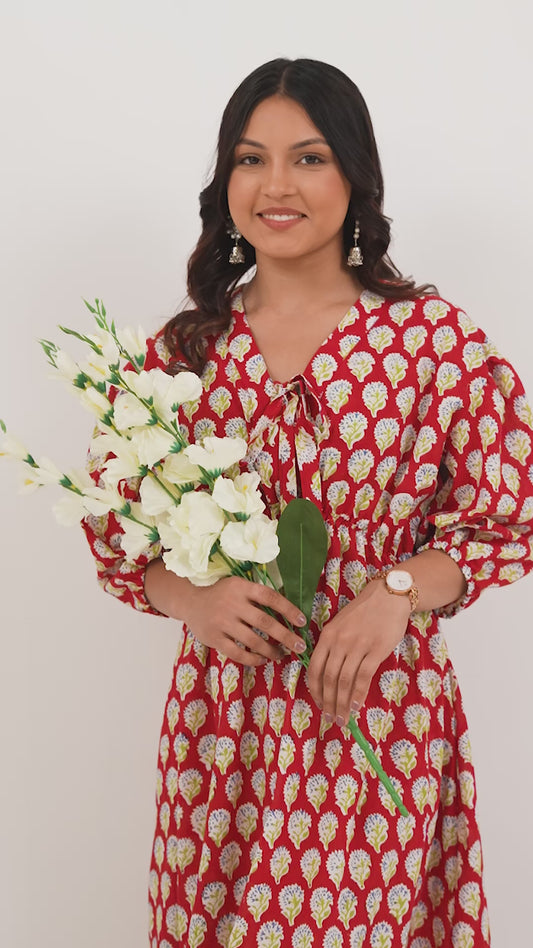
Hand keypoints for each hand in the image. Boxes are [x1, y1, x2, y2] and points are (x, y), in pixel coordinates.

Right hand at [180, 575, 308, 665]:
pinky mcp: (214, 638)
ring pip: (253, 640)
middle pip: (265, 622)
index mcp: (241, 588)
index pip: (270, 597)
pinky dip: (252, 659)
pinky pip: (237, 653)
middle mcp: (232, 604)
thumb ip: (257, 596)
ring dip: (271, 650)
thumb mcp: (238, 586)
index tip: (302, 622)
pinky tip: (262, 660)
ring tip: (282, 655)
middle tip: (300, 646)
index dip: (288, 609)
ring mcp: (222, 622)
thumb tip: (288, 612)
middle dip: (286, 636)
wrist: (190, 602)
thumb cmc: (221, 594)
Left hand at [306, 579, 410, 725]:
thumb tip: (327, 675)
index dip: (315, 689)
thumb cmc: (364, 612)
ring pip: (345, 681)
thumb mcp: (340, 624)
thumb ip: (332, 646)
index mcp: (327, 635)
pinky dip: (358, 694)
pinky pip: (363, 677)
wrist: (388, 597)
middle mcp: (339, 642)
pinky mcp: (376, 650)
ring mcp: (357, 646)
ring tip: (342, 719)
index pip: (315, 668)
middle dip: (328, 702)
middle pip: (329, 679)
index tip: (318, 704)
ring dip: (342, 704)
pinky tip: (356, 706)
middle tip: (329, 719)